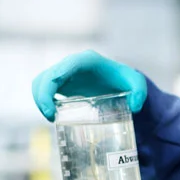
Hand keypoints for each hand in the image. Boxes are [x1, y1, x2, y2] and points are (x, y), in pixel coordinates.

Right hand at [32, 50, 146, 120]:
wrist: (119, 79)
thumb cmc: (125, 79)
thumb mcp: (137, 83)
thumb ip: (140, 92)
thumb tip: (133, 106)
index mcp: (85, 60)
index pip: (63, 69)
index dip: (51, 87)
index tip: (53, 110)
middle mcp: (71, 64)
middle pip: (46, 77)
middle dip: (41, 97)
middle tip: (51, 118)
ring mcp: (64, 72)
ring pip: (41, 82)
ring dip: (39, 99)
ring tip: (51, 118)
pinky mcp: (61, 82)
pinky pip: (43, 88)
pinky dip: (43, 100)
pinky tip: (53, 114)